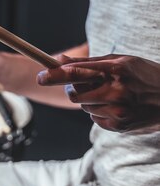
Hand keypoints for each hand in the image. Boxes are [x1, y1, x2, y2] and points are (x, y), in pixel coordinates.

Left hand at [37, 54, 159, 132]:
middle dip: (74, 89)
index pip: (76, 72)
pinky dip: (99, 112)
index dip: (54, 75)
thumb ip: (88, 62)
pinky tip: (116, 107)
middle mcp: (117, 91)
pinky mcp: (120, 126)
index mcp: (116, 70)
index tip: (40, 76)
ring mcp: (119, 110)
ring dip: (90, 101)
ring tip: (110, 95)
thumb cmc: (145, 75)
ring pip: (84, 107)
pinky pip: (94, 119)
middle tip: (85, 85)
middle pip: (74, 94)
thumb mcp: (120, 61)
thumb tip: (59, 60)